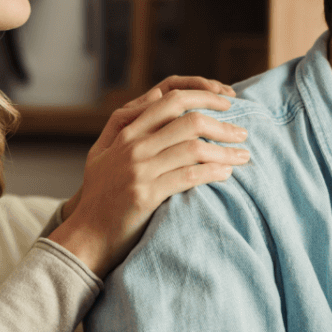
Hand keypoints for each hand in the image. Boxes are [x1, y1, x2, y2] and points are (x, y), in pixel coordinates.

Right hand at [49, 75, 250, 276]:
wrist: (87, 236)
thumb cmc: (99, 195)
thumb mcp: (101, 152)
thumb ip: (122, 123)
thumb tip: (155, 97)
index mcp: (125, 132)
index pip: (170, 98)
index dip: (203, 95)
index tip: (226, 102)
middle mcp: (132, 146)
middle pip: (188, 120)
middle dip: (222, 123)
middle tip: (242, 131)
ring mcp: (138, 169)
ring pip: (194, 148)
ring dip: (225, 151)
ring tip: (244, 155)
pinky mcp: (146, 194)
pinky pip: (189, 176)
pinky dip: (213, 172)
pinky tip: (227, 174)